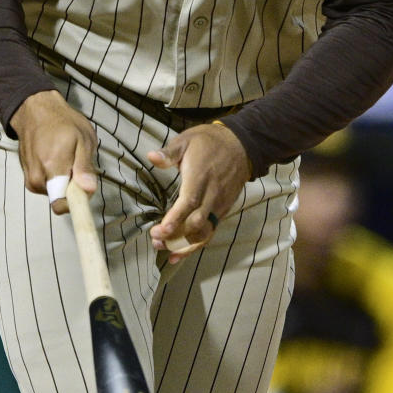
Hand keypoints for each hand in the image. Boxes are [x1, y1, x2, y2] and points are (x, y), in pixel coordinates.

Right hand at [10, 90, 97, 213]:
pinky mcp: (28, 177)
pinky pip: (47, 186)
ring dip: (64, 181)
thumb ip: (85, 167)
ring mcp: (30, 178)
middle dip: (73, 188)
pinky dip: (55, 177)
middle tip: (78, 165)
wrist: (34, 111)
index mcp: (52, 168)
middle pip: (61, 198)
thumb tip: (88, 190)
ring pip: (54, 192)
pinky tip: (56, 159)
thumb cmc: (62, 122)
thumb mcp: (83, 139)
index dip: (76, 204)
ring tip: (67, 158)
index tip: (84, 194)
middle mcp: (37, 178)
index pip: (61, 204)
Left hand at [147, 121, 250, 261]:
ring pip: (204, 231)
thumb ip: (169, 152)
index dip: (175, 218)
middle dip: (176, 235)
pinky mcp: (223, 210)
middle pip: (196, 222)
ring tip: (165, 250)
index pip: (189, 202)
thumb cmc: (209, 142)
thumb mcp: (187, 140)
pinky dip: (196, 245)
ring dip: (185, 244)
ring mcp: (219, 204)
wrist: (242, 145)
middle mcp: (212, 194)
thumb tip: (151, 156)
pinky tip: (179, 253)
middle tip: (155, 240)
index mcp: (200, 177)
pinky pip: (210, 231)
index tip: (161, 231)